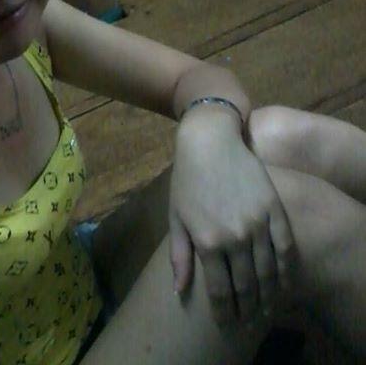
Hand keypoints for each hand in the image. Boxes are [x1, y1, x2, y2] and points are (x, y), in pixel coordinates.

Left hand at [169, 108, 295, 326]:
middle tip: (249, 319)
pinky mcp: (274, 209)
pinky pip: (286, 248)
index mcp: (208, 241)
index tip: (228, 322)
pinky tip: (285, 282)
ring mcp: (258, 223)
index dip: (226, 312)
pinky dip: (287, 270)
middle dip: (247, 308)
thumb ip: (180, 255)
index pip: (221, 291)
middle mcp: (235, 237)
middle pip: (247, 286)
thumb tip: (179, 290)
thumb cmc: (187, 179)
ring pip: (269, 271)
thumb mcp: (176, 216)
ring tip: (266, 307)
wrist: (210, 141)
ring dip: (268, 295)